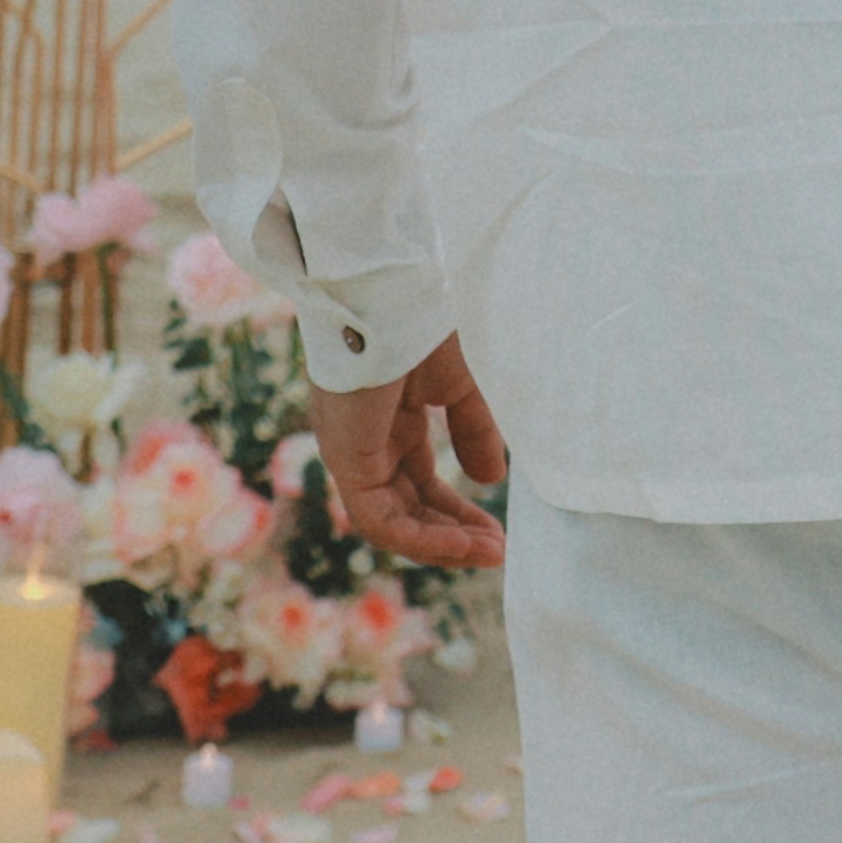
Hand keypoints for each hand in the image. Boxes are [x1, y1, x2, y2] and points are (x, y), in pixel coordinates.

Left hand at [312, 340, 515, 567]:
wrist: (390, 290)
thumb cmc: (421, 321)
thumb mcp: (457, 384)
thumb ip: (472, 431)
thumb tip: (489, 480)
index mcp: (385, 420)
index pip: (417, 482)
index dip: (456, 511)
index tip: (496, 533)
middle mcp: (362, 442)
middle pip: (405, 508)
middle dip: (452, 534)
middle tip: (496, 551)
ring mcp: (350, 451)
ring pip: (389, 522)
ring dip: (438, 544)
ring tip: (487, 553)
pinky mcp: (345, 457)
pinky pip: (377, 517)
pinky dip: (417, 537)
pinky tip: (459, 542)